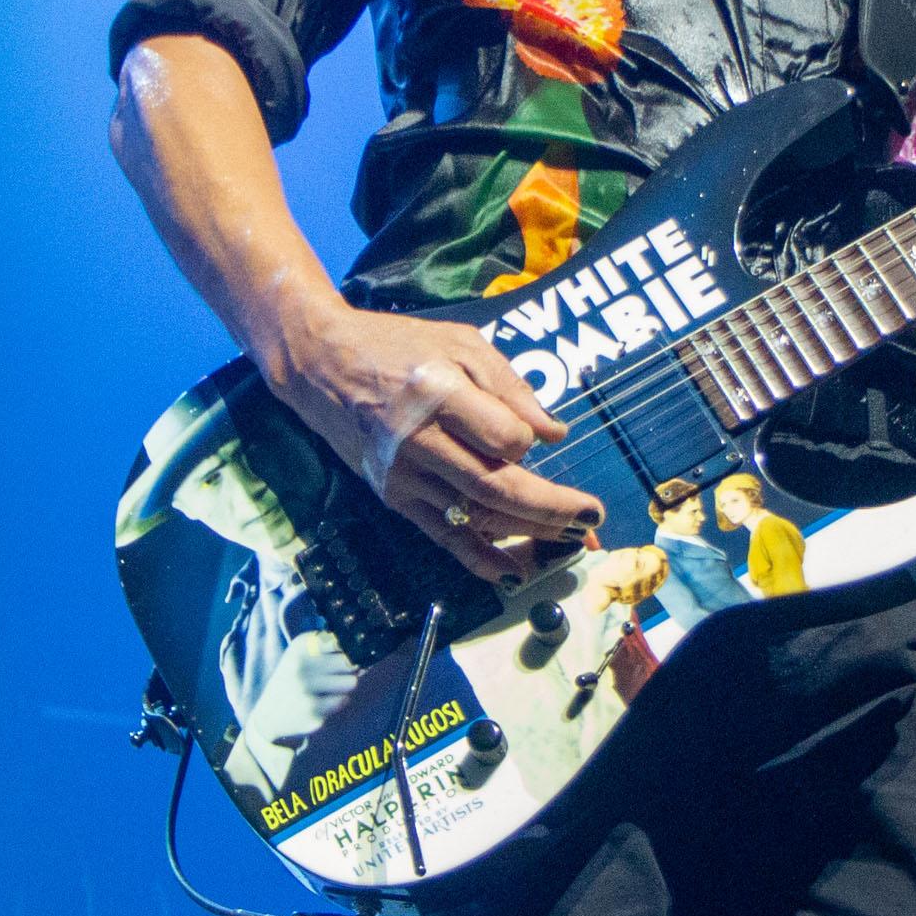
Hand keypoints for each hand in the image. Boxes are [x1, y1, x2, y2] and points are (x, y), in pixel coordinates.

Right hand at [264, 299, 601, 584]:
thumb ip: (511, 387)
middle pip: (498, 488)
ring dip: (528, 534)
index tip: (536, 436)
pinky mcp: (392, 496)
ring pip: (476, 517)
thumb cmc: (399, 346)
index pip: (506, 438)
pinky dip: (478, 558)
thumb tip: (555, 434)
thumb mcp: (462, 343)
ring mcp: (403, 474)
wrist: (322, 365)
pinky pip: (442, 535)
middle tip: (592, 518)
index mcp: (439, 392)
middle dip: (553, 509)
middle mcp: (419, 440)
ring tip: (571, 539)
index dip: (529, 441)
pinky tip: (512, 572)